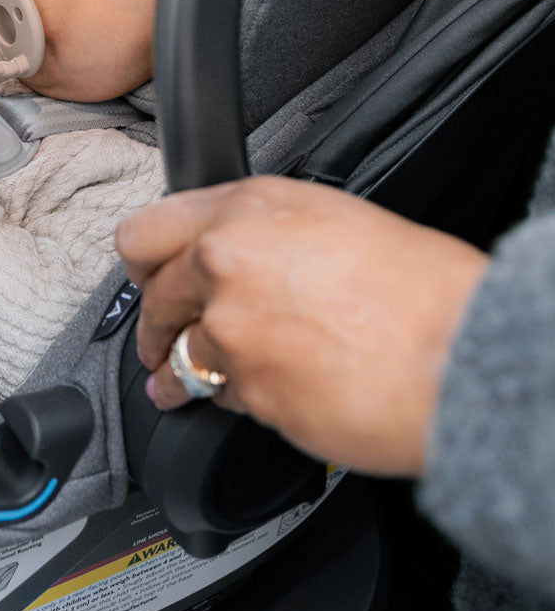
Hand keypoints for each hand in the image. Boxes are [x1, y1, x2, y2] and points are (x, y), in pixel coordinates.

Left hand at [115, 177, 489, 475]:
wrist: (464, 354)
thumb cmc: (426, 291)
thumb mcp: (337, 220)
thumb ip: (266, 233)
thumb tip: (239, 253)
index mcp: (248, 208)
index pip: (148, 229)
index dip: (145, 261)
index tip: (146, 278)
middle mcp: (225, 262)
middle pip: (153, 297)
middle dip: (156, 323)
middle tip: (162, 339)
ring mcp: (230, 329)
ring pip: (182, 356)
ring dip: (185, 375)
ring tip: (183, 389)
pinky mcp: (247, 390)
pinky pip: (224, 400)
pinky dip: (241, 402)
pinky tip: (271, 396)